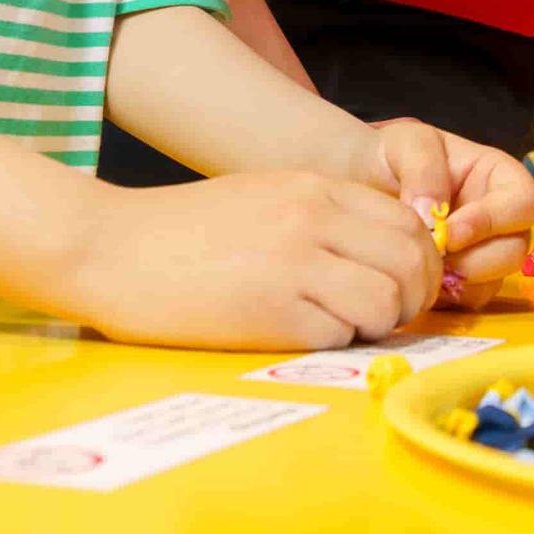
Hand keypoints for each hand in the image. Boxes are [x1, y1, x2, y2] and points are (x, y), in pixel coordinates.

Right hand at [63, 171, 435, 350]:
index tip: (404, 286)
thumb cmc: (183, 232)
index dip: (423, 263)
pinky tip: (302, 335)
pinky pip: (339, 336)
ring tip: (344, 328)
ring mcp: (294, 266)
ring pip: (386, 303)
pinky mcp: (272, 314)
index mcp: (314, 189)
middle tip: (388, 317)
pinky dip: (334, 344)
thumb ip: (325, 217)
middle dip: (414, 299)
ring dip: (378, 326)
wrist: (110, 249)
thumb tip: (385, 257)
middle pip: (412, 263)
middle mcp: (313, 220)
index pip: (410, 224)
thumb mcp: (264, 198)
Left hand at [353, 118, 533, 294]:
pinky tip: (416, 281)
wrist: (361, 183)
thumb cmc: (391, 156)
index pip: (522, 204)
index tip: (450, 233)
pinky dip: (445, 297)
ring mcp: (482, 254)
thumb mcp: (407, 143)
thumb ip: (424, 169)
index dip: (493, 222)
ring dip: (461, 282)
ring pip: (493, 281)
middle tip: (435, 259)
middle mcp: (499, 220)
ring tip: (421, 268)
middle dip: (478, 261)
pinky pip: (467, 300)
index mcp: (498, 179)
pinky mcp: (461, 282)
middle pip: (515, 251)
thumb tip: (432, 215)